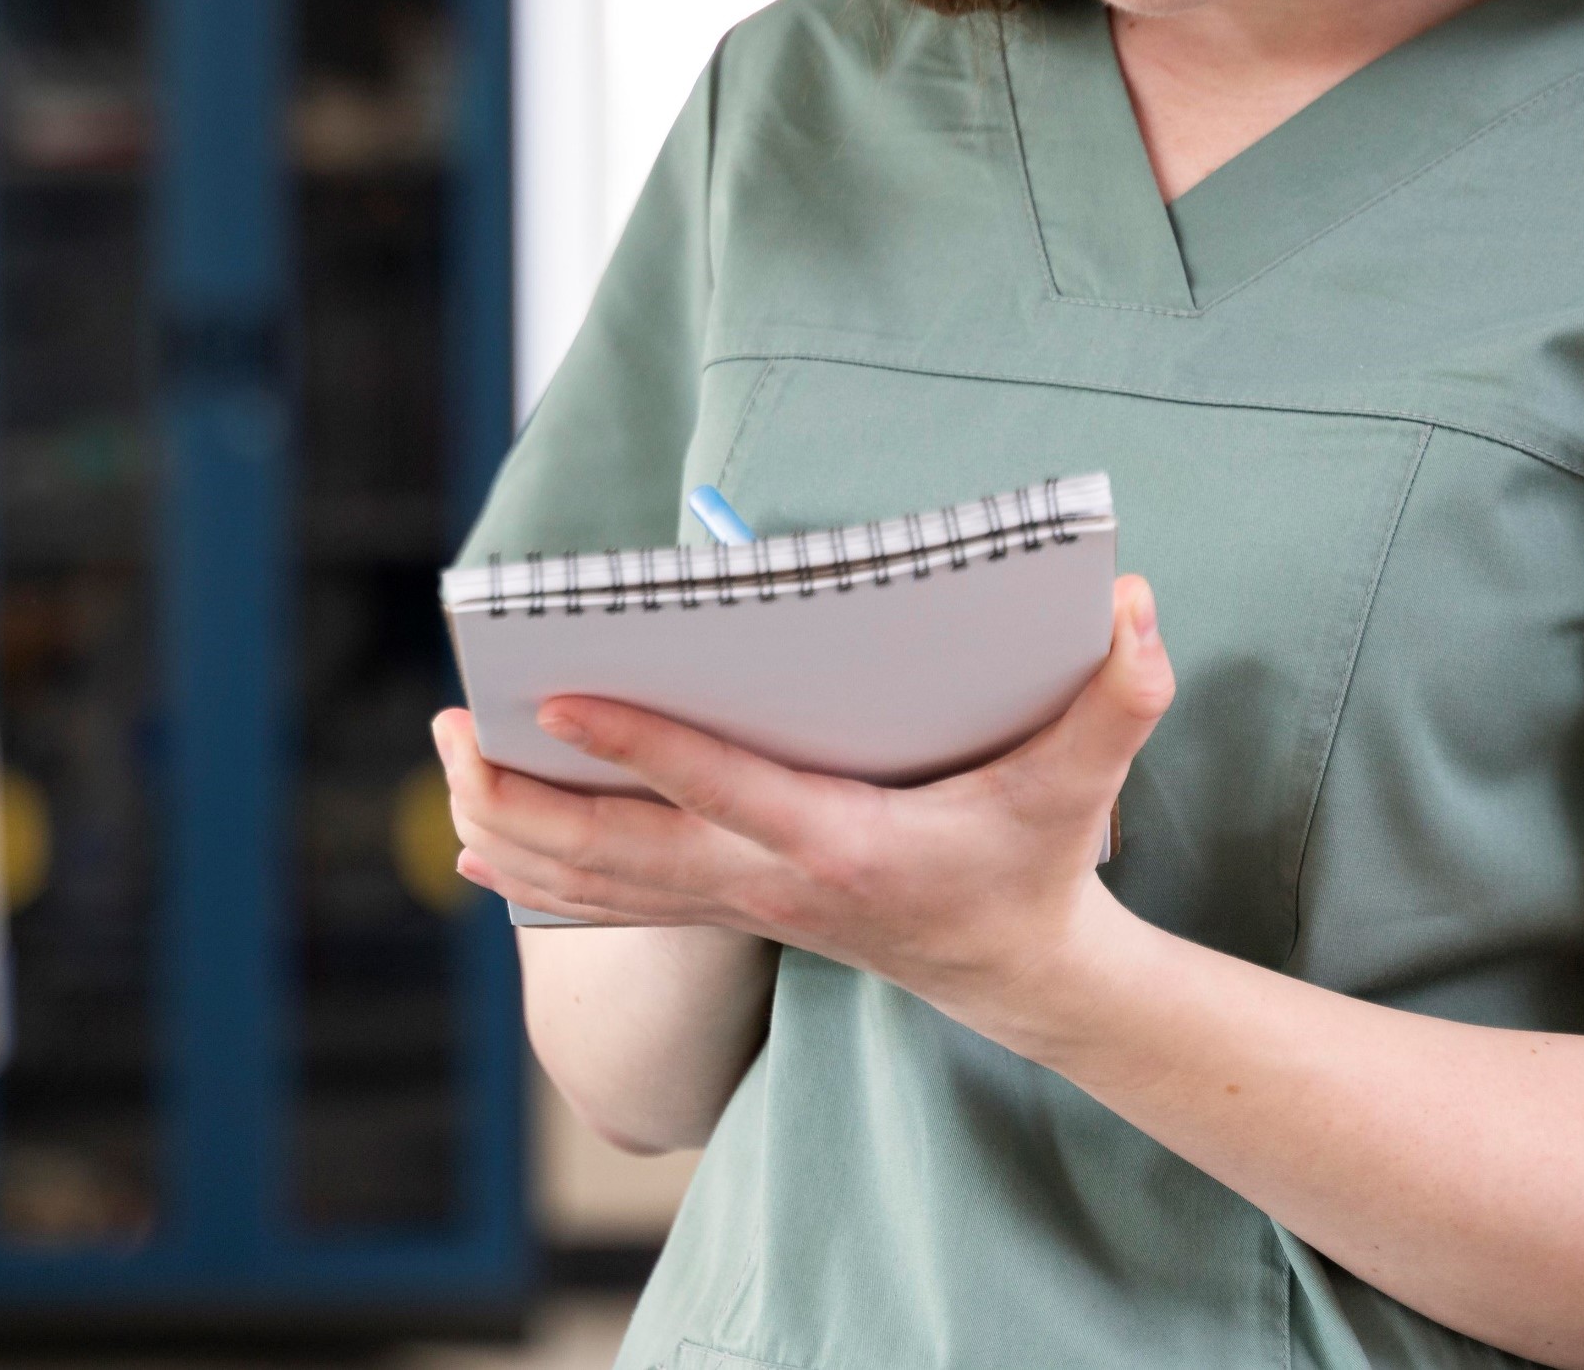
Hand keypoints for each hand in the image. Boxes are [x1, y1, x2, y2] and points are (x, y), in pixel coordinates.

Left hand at [430, 575, 1173, 1028]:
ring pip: (594, 885)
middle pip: (617, 853)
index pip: (717, 790)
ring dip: (510, 831)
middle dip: (522, 797)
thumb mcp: (1084, 784)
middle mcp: (769, 882)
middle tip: (453, 730)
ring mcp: (738, 905)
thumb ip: (1121, 698)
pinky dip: (535, 874)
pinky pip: (605, 903)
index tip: (555, 700)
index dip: (635, 746)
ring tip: (447, 763)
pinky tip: (477, 840)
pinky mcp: (725, 909)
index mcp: (839, 844)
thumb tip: (1137, 606)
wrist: (1021, 977)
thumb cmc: (1036, 861)